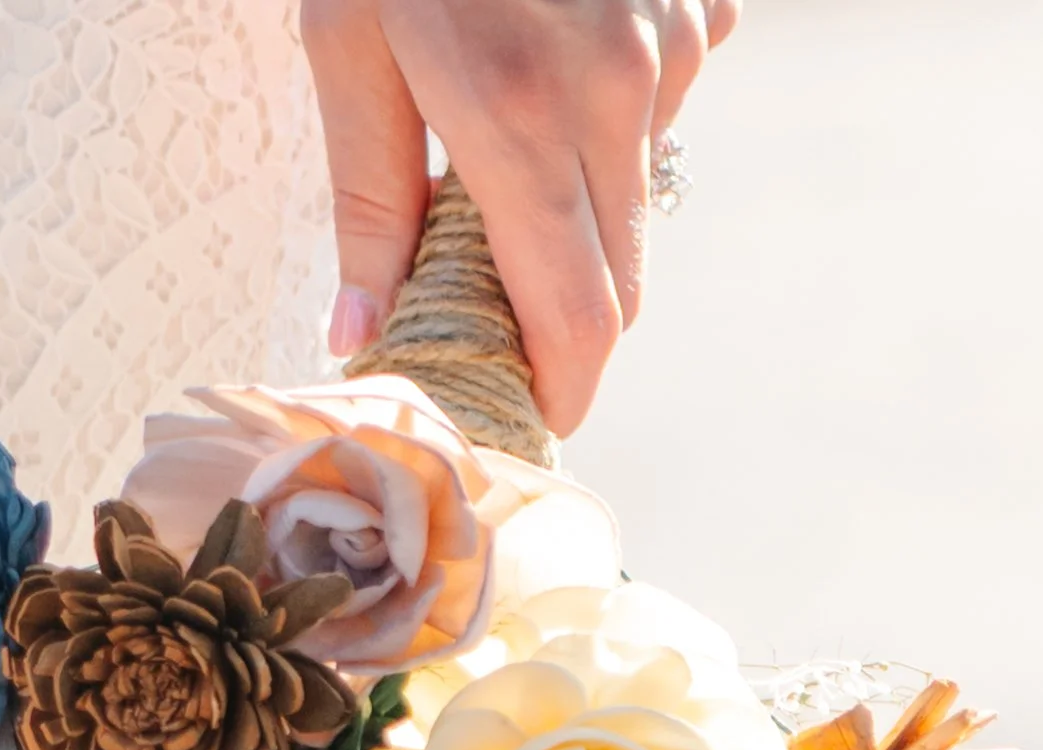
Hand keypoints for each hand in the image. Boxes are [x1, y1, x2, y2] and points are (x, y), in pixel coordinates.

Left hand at [305, 0, 739, 434]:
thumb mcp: (346, 40)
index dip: (562, 387)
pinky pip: (664, 107)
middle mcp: (618, 92)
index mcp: (520, 119)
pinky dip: (611, 122)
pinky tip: (553, 75)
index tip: (533, 416)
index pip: (575, 315)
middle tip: (496, 322)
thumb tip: (358, 333)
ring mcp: (671, 45)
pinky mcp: (696, 5)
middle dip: (568, 324)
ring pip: (640, 195)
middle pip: (622, 278)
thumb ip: (366, 194)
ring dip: (582, 215)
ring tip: (501, 168)